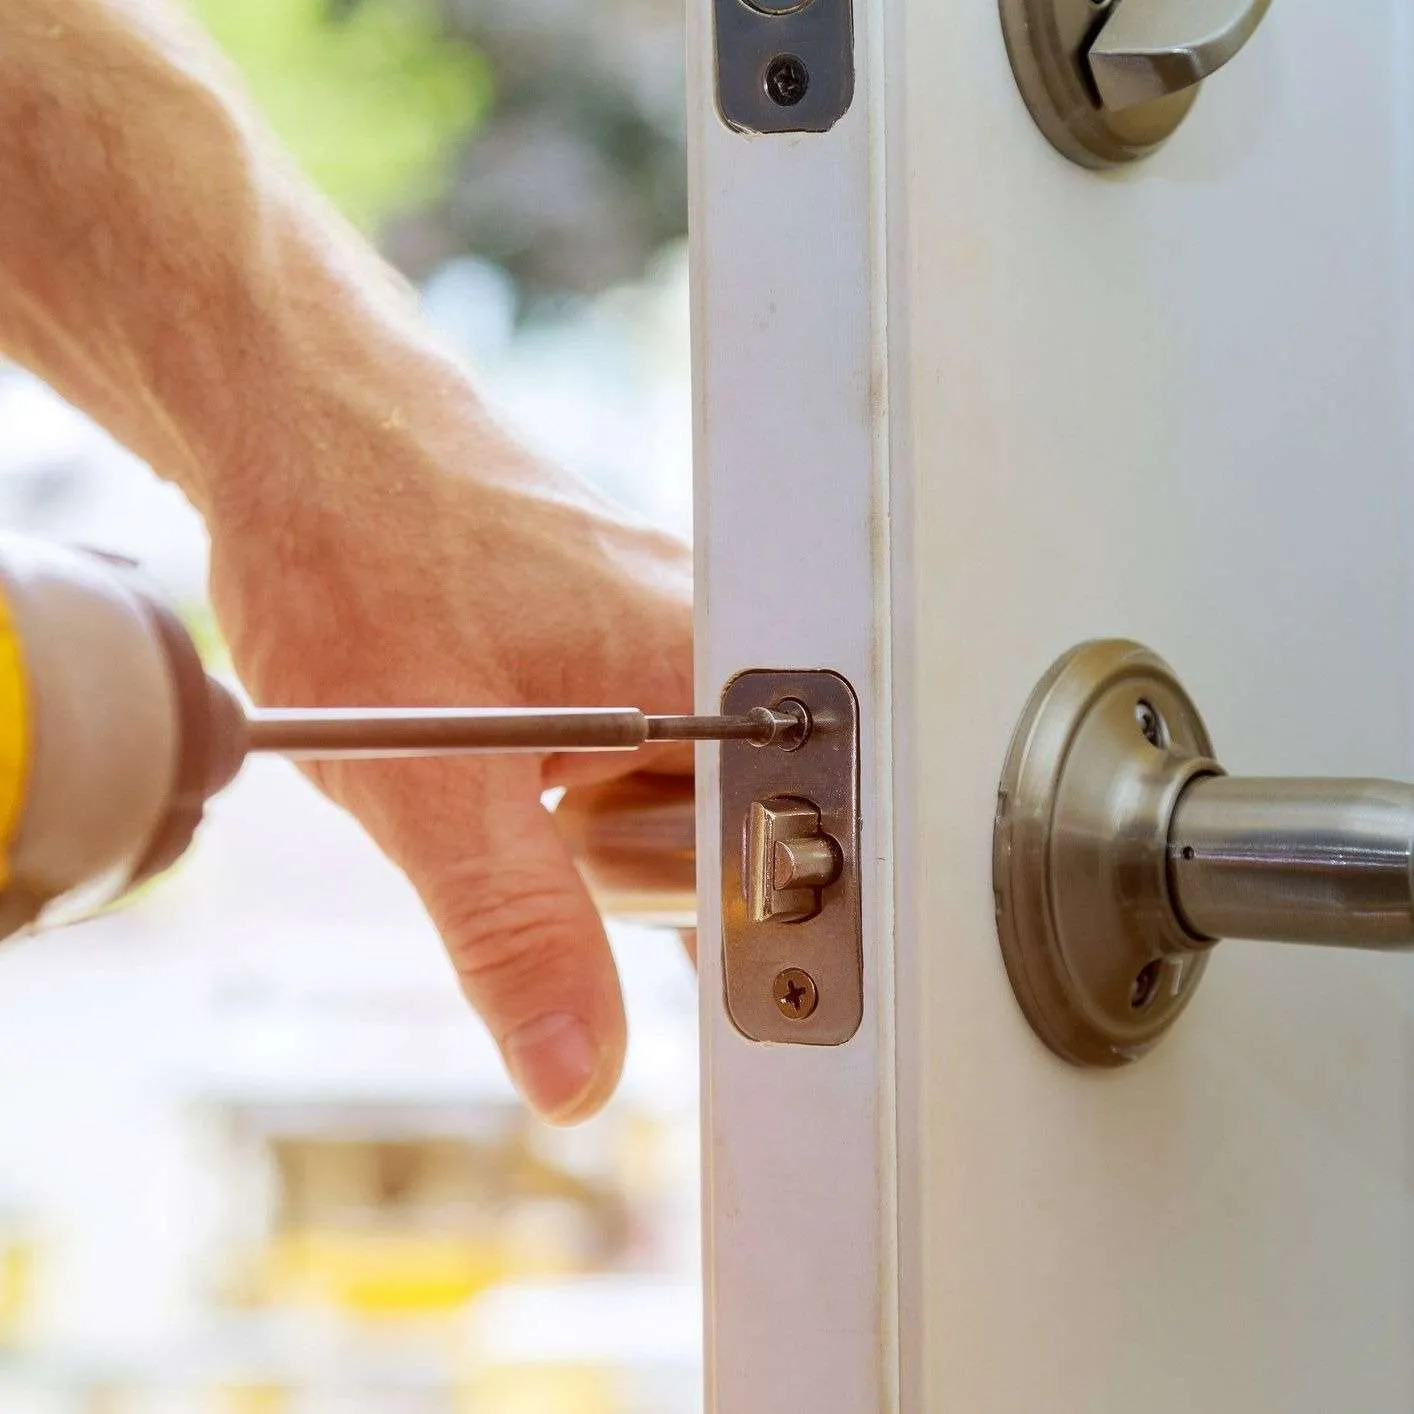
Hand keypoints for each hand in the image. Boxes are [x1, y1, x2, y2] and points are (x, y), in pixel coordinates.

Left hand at [206, 408, 692, 1123]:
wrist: (306, 436)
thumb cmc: (361, 555)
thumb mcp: (428, 779)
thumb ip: (516, 930)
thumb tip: (578, 1070)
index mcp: (715, 668)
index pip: (803, 853)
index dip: (758, 944)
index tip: (708, 995)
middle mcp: (720, 645)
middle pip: (751, 836)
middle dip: (659, 887)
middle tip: (557, 854)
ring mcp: (676, 641)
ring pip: (688, 802)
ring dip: (612, 839)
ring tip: (521, 788)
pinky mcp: (629, 644)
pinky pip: (646, 758)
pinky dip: (587, 793)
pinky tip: (524, 764)